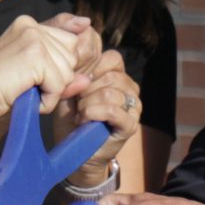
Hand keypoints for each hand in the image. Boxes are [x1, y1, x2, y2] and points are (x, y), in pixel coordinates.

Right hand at [0, 14, 99, 119]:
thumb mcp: (32, 78)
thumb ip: (60, 74)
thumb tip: (88, 77)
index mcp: (29, 25)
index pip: (70, 39)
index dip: (61, 64)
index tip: (39, 77)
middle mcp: (33, 26)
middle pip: (72, 58)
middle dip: (56, 80)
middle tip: (25, 86)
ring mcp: (34, 38)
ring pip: (67, 73)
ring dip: (49, 93)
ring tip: (22, 91)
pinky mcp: (35, 55)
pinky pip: (58, 86)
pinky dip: (45, 101)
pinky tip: (22, 97)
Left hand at [48, 49, 138, 185]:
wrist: (74, 150)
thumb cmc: (72, 117)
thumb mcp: (70, 89)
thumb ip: (76, 71)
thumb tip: (77, 54)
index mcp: (117, 75)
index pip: (112, 58)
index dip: (91, 68)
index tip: (76, 83)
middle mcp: (130, 88)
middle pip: (111, 75)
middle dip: (87, 89)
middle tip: (76, 102)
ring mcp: (134, 107)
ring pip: (111, 92)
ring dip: (88, 103)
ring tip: (80, 113)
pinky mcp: (130, 124)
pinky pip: (113, 110)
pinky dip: (93, 113)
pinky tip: (84, 120)